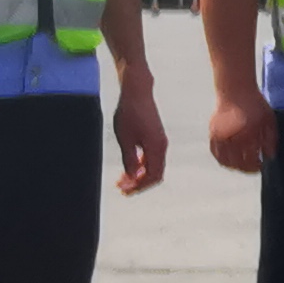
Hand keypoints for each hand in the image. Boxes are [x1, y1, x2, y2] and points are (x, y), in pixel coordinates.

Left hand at [112, 77, 171, 195]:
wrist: (137, 92)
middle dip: (138, 184)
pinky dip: (141, 165)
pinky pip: (151, 157)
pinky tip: (129, 166)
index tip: (124, 190)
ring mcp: (160, 141)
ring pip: (153, 166)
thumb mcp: (125, 139)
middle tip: (121, 188)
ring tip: (122, 179)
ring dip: (139, 175)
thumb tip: (133, 178)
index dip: (139, 187)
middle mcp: (162, 146)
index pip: (153, 177)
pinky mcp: (156, 137)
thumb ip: (129, 160)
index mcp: (156, 148)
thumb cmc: (129, 113)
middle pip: (154, 174)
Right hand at [208, 85, 279, 175]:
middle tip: (253, 168)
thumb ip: (271, 140)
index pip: (251, 160)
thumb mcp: (269, 120)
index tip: (261, 165)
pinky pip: (216, 153)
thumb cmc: (255, 104)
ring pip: (225, 160)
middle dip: (246, 168)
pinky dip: (222, 159)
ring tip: (242, 166)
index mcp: (248, 135)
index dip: (257, 166)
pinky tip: (230, 160)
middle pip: (238, 163)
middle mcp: (232, 138)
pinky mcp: (213, 134)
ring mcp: (221, 137)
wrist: (235, 90)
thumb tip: (269, 156)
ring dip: (234, 166)